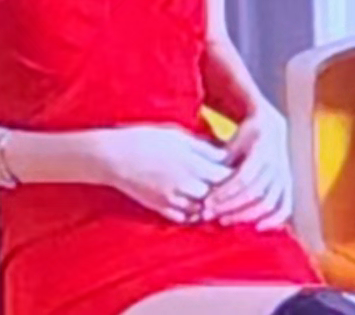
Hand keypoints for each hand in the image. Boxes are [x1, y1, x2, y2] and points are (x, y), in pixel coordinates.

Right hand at [99, 124, 234, 222]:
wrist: (113, 156)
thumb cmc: (145, 139)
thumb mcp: (179, 136)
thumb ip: (204, 147)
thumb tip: (225, 154)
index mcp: (193, 164)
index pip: (227, 176)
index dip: (236, 175)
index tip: (240, 171)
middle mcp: (186, 185)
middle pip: (218, 196)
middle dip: (226, 193)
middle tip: (233, 188)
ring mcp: (173, 199)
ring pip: (203, 211)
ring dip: (211, 206)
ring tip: (216, 199)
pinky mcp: (160, 208)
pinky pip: (184, 219)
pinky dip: (193, 215)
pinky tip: (196, 207)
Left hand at [201, 111, 293, 229]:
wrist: (272, 128)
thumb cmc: (245, 137)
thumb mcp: (232, 143)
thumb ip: (221, 162)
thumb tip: (200, 182)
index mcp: (262, 151)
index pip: (242, 178)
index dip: (224, 193)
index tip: (207, 202)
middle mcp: (276, 165)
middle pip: (253, 193)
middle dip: (229, 206)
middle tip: (209, 214)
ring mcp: (284, 176)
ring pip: (267, 203)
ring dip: (245, 215)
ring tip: (224, 220)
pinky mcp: (288, 186)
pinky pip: (285, 207)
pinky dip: (274, 220)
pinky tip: (258, 228)